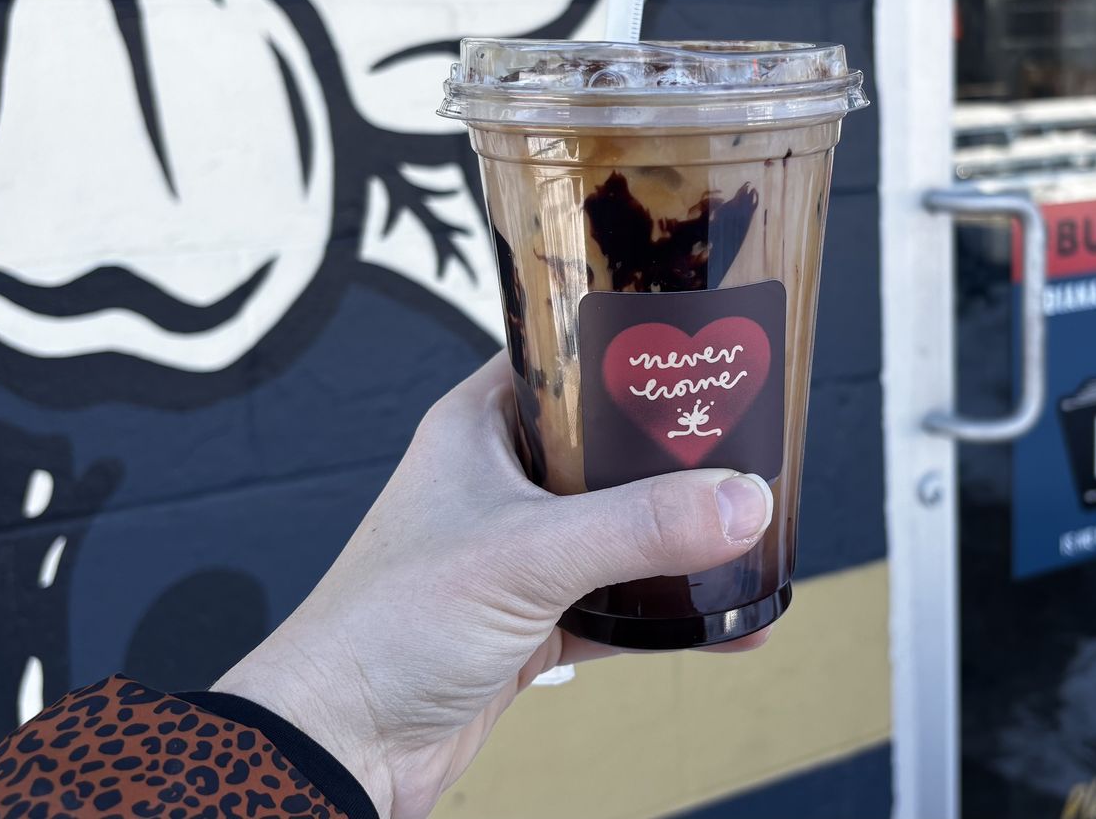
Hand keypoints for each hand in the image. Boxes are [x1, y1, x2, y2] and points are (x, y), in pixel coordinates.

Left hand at [212, 357, 775, 818]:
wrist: (339, 747)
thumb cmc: (389, 626)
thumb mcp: (527, 555)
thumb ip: (641, 526)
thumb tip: (744, 501)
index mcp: (477, 428)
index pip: (562, 361)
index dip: (628, 351)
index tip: (705, 349)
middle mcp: (496, 484)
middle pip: (605, 449)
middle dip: (677, 455)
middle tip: (754, 444)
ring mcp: (515, 557)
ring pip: (618, 531)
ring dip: (680, 541)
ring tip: (756, 534)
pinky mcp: (529, 624)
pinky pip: (619, 607)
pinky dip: (670, 618)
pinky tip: (731, 626)